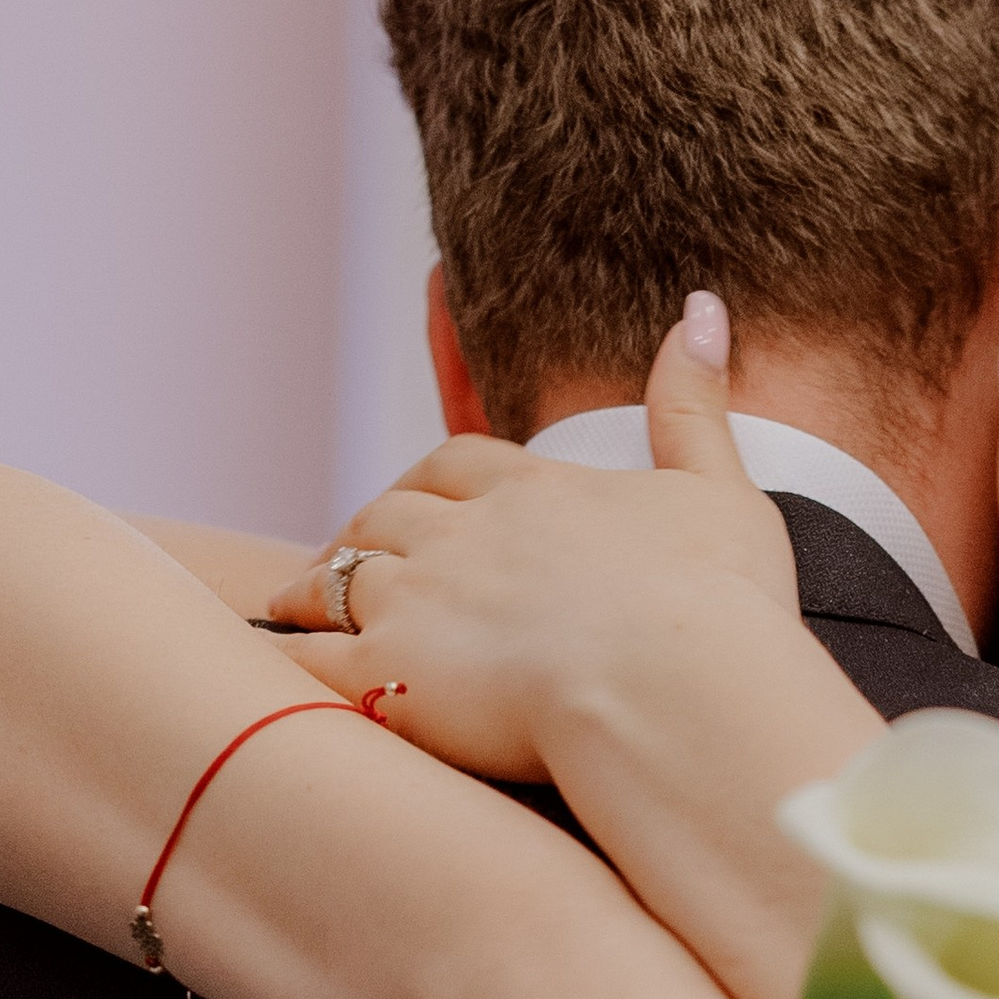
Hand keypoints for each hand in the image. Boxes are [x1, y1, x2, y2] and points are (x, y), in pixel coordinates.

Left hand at [268, 298, 799, 775]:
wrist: (674, 690)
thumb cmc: (716, 605)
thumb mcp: (720, 489)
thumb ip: (693, 403)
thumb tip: (700, 308)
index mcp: (534, 491)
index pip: (460, 464)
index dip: (432, 479)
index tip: (418, 492)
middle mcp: (463, 534)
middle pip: (389, 515)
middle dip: (364, 530)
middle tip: (344, 552)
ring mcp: (417, 600)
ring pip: (340, 578)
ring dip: (313, 586)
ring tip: (294, 603)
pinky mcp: (389, 672)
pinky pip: (314, 658)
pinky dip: (288, 655)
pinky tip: (278, 662)